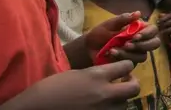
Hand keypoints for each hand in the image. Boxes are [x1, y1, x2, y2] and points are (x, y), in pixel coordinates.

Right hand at [9, 61, 138, 109]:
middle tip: (124, 83)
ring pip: (125, 104)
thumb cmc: (51, 88)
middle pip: (134, 87)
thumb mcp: (76, 74)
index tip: (123, 69)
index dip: (126, 66)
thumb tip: (111, 74)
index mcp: (97, 76)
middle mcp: (104, 93)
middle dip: (132, 83)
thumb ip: (97, 74)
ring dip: (121, 100)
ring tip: (110, 98)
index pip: (127, 66)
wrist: (36, 108)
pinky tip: (102, 107)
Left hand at [85, 12, 160, 64]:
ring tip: (114, 50)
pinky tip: (111, 54)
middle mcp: (141, 41)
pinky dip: (122, 58)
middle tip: (127, 44)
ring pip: (143, 56)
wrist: (88, 49)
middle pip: (154, 44)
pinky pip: (132, 63)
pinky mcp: (129, 63)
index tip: (135, 36)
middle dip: (142, 45)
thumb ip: (123, 19)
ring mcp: (136, 53)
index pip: (153, 30)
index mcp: (139, 29)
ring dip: (129, 53)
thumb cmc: (99, 34)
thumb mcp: (109, 24)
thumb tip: (138, 13)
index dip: (147, 34)